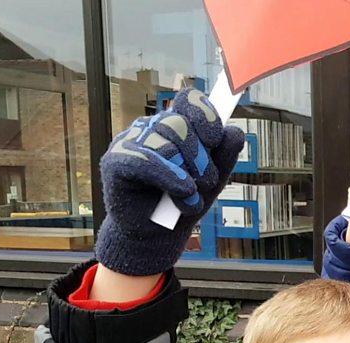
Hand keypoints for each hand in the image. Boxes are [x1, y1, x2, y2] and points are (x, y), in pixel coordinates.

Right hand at [95, 88, 245, 275]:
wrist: (157, 236)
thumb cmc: (183, 202)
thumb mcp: (212, 180)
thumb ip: (224, 155)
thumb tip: (235, 131)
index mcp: (175, 125)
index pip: (188, 100)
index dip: (204, 114)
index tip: (215, 138)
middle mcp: (150, 127)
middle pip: (180, 124)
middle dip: (201, 156)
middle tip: (207, 182)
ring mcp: (129, 141)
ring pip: (165, 142)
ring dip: (187, 174)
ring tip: (191, 199)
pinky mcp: (115, 160)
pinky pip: (146, 160)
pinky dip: (170, 177)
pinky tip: (183, 193)